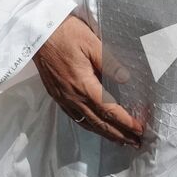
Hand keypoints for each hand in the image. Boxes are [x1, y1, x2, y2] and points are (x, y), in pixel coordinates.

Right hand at [33, 15, 143, 147]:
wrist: (37, 33)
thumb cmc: (65, 33)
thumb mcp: (91, 42)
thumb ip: (109, 62)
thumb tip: (126, 79)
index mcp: (83, 84)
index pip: (109, 110)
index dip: (125, 122)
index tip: (139, 129)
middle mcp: (73, 96)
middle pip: (99, 122)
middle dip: (119, 134)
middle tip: (136, 142)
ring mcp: (63, 98)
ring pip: (87, 123)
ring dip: (105, 134)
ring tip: (120, 140)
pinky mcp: (56, 94)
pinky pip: (75, 117)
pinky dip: (89, 126)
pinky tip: (95, 126)